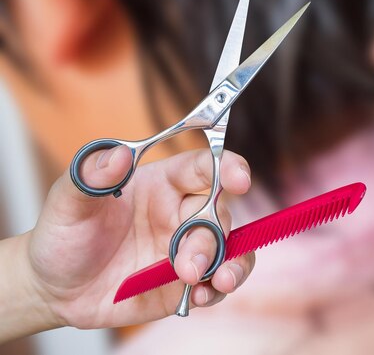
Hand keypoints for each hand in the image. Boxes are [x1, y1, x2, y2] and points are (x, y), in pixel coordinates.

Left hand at [1, 146, 254, 340]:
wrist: (56, 289)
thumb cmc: (63, 236)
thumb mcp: (66, 204)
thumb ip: (90, 177)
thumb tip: (119, 155)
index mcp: (161, 184)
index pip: (203, 167)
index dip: (227, 166)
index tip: (239, 179)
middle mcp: (180, 213)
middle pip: (219, 214)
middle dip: (212, 239)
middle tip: (187, 266)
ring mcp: (186, 249)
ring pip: (230, 249)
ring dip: (231, 264)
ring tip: (215, 282)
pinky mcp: (185, 282)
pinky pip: (216, 283)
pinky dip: (217, 290)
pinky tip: (199, 296)